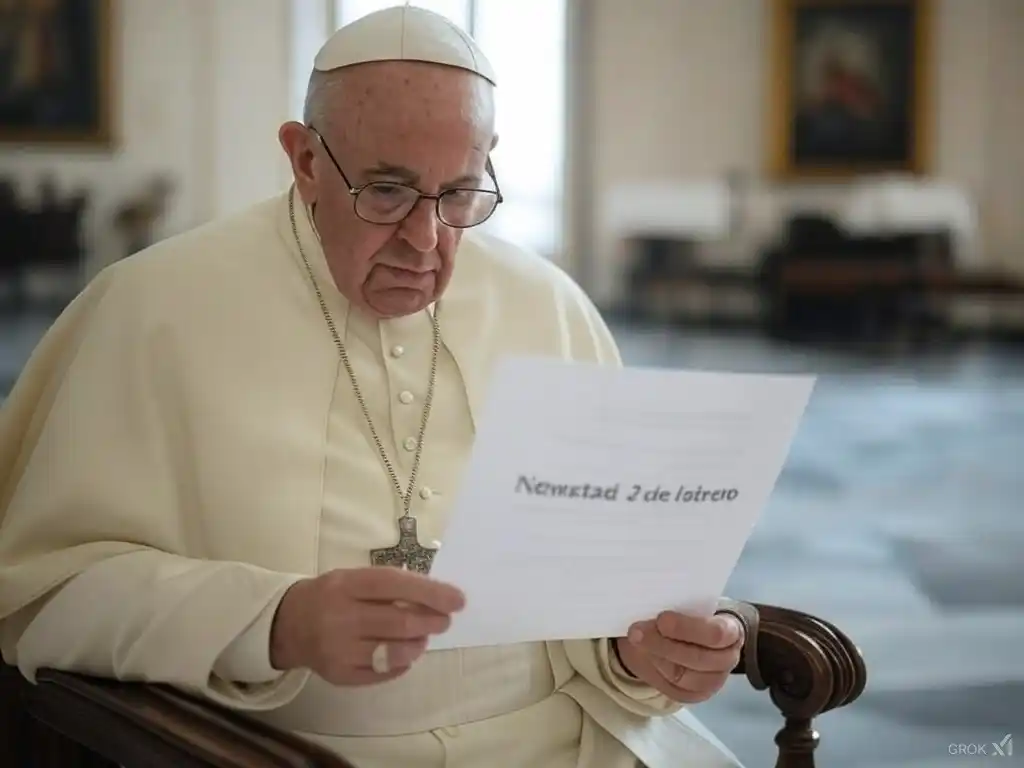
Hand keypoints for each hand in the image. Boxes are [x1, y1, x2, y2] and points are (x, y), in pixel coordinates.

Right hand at [269, 567, 464, 685]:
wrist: (287, 624)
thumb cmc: (332, 595)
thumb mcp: (353, 578)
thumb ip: (389, 586)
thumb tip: (436, 596)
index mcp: (345, 585)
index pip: (394, 585)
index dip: (430, 592)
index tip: (457, 599)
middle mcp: (340, 616)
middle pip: (399, 621)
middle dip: (432, 621)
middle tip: (445, 620)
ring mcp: (338, 649)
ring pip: (394, 650)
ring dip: (419, 643)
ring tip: (422, 636)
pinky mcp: (339, 675)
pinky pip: (383, 672)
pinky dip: (401, 663)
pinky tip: (404, 653)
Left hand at [613, 611, 742, 702]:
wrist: (685, 634)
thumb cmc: (689, 612)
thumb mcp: (686, 602)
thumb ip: (677, 602)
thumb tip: (654, 598)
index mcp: (732, 631)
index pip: (716, 634)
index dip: (686, 627)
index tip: (661, 618)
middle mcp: (727, 659)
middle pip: (697, 658)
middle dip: (663, 644)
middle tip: (636, 631)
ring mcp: (713, 681)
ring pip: (682, 676)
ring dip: (655, 657)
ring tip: (636, 640)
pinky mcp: (695, 694)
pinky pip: (674, 689)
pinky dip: (655, 672)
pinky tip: (644, 655)